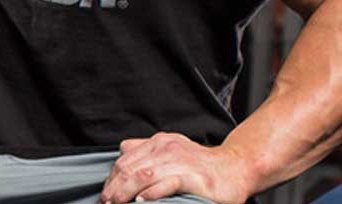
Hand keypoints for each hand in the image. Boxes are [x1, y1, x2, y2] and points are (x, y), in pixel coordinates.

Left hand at [99, 133, 256, 203]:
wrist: (236, 169)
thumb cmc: (202, 165)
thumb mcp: (173, 150)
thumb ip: (148, 150)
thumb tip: (123, 149)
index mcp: (160, 142)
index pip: (125, 160)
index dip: (111, 179)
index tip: (105, 195)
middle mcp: (168, 148)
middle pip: (131, 168)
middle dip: (114, 188)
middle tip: (106, 202)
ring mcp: (181, 162)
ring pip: (144, 174)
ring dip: (126, 192)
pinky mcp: (194, 178)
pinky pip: (168, 183)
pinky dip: (152, 192)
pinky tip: (142, 201)